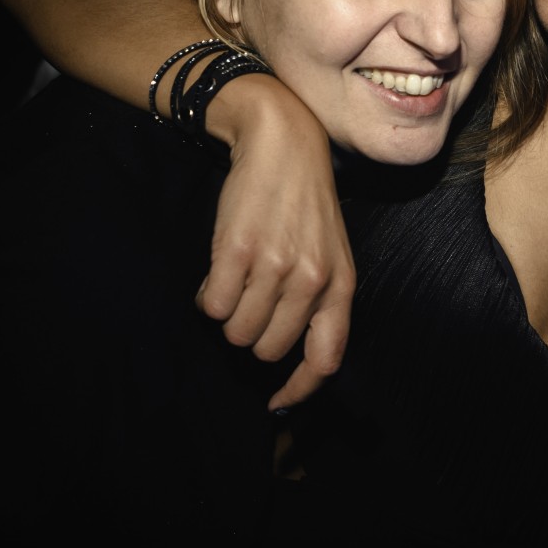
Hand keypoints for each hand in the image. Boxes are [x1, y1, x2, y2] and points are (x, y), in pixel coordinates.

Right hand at [197, 74, 354, 408]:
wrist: (283, 145)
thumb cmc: (304, 207)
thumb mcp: (331, 255)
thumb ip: (320, 305)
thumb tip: (293, 362)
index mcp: (340, 287)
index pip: (325, 360)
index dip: (298, 389)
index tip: (275, 402)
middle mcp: (312, 281)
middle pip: (267, 349)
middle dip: (251, 333)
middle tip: (249, 301)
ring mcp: (275, 267)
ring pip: (235, 330)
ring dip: (227, 314)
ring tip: (235, 280)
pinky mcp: (238, 251)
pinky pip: (210, 305)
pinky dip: (207, 295)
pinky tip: (219, 269)